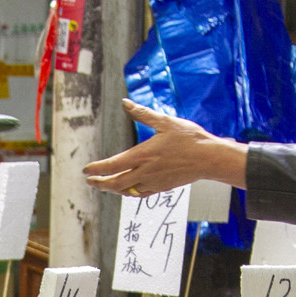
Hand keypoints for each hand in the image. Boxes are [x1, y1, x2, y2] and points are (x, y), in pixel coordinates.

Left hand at [84, 100, 249, 195]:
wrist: (209, 158)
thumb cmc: (189, 138)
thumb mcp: (165, 122)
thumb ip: (142, 113)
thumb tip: (125, 103)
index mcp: (143, 155)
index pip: (112, 165)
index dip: (97, 169)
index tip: (86, 170)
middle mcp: (146, 172)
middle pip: (116, 183)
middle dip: (100, 183)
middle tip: (90, 181)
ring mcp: (154, 182)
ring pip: (127, 190)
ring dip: (113, 189)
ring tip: (105, 185)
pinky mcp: (162, 187)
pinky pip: (140, 194)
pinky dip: (129, 192)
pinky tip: (127, 189)